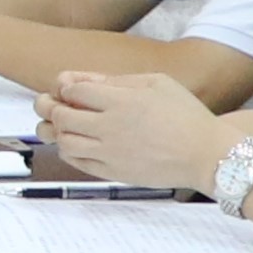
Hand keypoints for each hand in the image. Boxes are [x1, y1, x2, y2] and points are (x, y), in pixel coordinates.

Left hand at [42, 71, 231, 192]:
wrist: (206, 154)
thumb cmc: (185, 114)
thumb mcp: (157, 82)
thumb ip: (117, 80)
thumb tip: (82, 80)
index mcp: (121, 101)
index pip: (72, 90)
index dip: (64, 87)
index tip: (68, 88)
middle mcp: (110, 127)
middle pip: (61, 115)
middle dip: (48, 106)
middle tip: (47, 102)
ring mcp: (110, 153)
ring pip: (63, 141)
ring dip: (55, 130)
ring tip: (60, 124)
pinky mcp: (113, 172)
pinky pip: (76, 162)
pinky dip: (67, 151)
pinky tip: (73, 143)